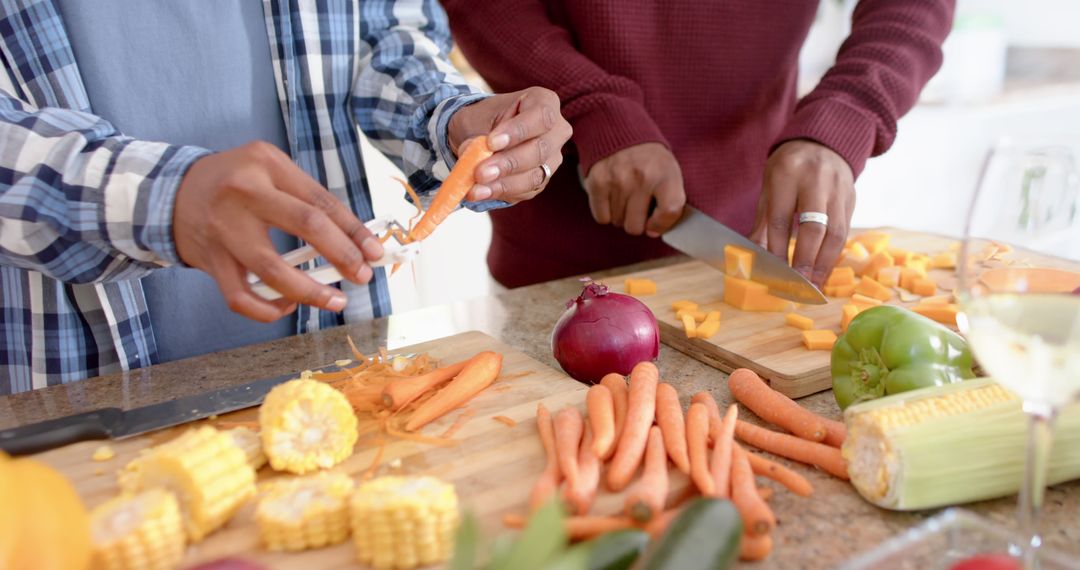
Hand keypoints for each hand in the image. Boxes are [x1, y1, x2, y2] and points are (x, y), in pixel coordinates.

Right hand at [174, 141, 383, 321]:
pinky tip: (288, 305)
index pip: (321, 201)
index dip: (353, 230)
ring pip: (273, 269)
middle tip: (361, 276)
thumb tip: (354, 239)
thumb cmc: (233, 182)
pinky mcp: (209, 260)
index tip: (374, 252)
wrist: (170, 192)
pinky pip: (241, 297)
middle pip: (306, 225)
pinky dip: (268, 310)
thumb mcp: (269, 170)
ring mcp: (223, 228)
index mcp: (266, 164)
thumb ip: (306, 199)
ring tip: (335, 300)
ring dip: (310, 291)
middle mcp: (244, 192)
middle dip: (342, 255)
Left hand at [447, 87, 571, 203]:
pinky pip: (526, 190)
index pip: (540, 117)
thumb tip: (472, 154)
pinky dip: (501, 192)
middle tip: (480, 172)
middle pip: (540, 150)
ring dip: (503, 183)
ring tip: (476, 188)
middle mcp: (556, 131)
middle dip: (508, 163)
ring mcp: (552, 158)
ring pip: (535, 175)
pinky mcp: (542, 180)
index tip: (491, 143)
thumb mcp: (473, 120)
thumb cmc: (482, 121)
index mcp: (543, 102)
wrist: (482, 138)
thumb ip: (474, 136)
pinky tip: (481, 193)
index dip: (518, 131)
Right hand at [583, 143, 685, 236]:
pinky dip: (605, 212)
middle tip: (636, 207)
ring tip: (624, 197)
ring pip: (617, 223)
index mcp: (665, 175)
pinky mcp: (597, 182)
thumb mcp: (670, 172)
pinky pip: (601, 217)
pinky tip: (611, 197)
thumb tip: (653, 232)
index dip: (661, 225)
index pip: (669, 213)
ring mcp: (617, 181)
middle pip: (635, 226)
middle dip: (636, 222)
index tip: (654, 224)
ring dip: (621, 215)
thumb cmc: (649, 159)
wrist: (619, 129)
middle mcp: (641, 178)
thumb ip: (670, 202)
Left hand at [749, 140, 854, 287]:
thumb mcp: (768, 187)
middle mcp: (816, 180)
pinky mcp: (852, 198)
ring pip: (835, 232)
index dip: (778, 249)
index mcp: (787, 174)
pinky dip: (833, 255)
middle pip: (813, 227)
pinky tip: (824, 271)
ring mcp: (838, 189)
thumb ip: (763, 222)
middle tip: (797, 286)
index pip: (781, 218)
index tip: (773, 273)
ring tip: (813, 286)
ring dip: (824, 263)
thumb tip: (752, 256)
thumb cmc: (788, 169)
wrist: (823, 143)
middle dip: (805, 260)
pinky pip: (845, 231)